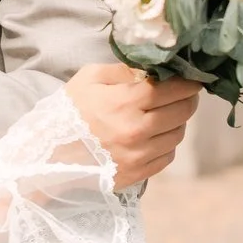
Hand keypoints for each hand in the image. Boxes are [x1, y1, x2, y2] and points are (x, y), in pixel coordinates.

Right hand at [63, 66, 202, 186]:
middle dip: (188, 100)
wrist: (48, 156)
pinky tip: (154, 137)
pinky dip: (166, 144)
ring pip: (177, 135)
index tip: (194, 78)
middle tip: (185, 94)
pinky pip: (167, 156)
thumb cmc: (68, 113)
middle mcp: (136, 130)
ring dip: (177, 122)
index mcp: (124, 102)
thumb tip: (151, 68)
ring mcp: (138, 155)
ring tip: (166, 115)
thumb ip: (122, 70)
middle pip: (182, 112)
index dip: (188, 82)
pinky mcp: (138, 174)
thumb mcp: (88, 79)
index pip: (172, 89)